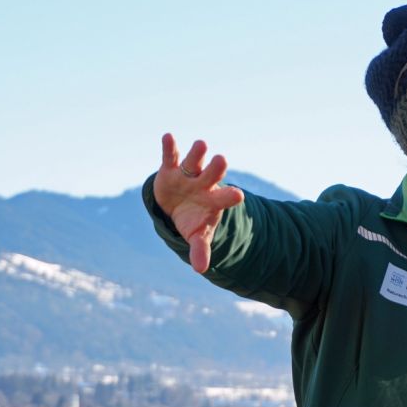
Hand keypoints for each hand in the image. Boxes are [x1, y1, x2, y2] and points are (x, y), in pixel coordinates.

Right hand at [153, 133, 244, 272]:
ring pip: (194, 162)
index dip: (230, 196)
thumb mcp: (197, 235)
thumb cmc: (193, 220)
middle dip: (216, 169)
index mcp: (214, 200)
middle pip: (212, 175)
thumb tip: (202, 269)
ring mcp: (188, 174)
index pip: (224, 198)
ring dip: (197, 153)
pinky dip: (169, 147)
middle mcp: (203, 184)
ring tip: (201, 144)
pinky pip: (170, 156)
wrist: (178, 206)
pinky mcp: (170, 169)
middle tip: (222, 160)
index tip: (239, 195)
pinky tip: (167, 136)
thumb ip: (200, 249)